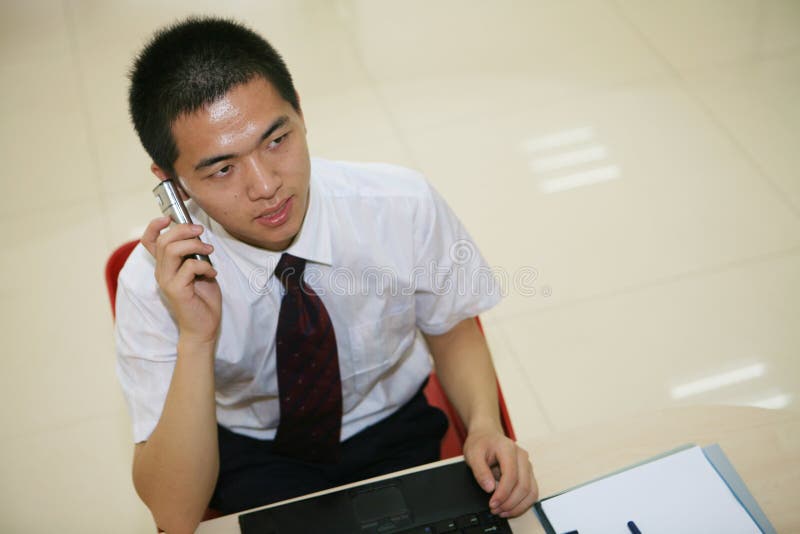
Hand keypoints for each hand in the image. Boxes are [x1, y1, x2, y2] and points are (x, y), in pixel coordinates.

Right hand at [141, 216, 221, 344]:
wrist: (204, 326)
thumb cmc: (202, 298)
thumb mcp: (198, 269)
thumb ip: (193, 254)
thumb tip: (197, 234)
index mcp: (164, 265)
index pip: (149, 241)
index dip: (155, 226)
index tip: (169, 217)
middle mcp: (161, 272)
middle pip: (164, 241)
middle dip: (184, 230)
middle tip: (201, 232)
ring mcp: (167, 281)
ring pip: (172, 250)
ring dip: (194, 245)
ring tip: (210, 250)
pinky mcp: (176, 290)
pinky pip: (189, 267)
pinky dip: (205, 265)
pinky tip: (213, 272)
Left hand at [463, 427, 538, 517]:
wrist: (486, 435)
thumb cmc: (480, 443)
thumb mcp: (472, 454)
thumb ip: (480, 471)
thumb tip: (489, 488)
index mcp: (508, 449)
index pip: (511, 476)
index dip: (502, 493)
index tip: (492, 504)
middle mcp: (522, 457)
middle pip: (524, 486)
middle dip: (509, 502)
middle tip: (495, 510)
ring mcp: (527, 465)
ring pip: (531, 491)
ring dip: (517, 506)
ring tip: (502, 512)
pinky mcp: (528, 473)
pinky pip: (531, 492)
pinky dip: (522, 503)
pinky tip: (509, 508)